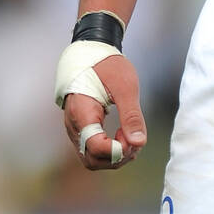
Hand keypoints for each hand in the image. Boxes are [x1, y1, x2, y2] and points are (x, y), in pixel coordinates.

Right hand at [63, 53, 146, 170]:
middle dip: (117, 157)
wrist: (90, 54)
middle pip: (92, 160)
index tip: (132, 137)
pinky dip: (110, 149)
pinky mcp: (81, 129)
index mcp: (82, 113)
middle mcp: (74, 126)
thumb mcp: (125, 86)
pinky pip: (93, 149)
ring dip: (115, 155)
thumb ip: (131, 115)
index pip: (95, 147)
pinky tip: (124, 134)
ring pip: (92, 158)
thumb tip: (139, 142)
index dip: (117, 150)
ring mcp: (76, 129)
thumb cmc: (107, 66)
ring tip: (131, 136)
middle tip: (134, 139)